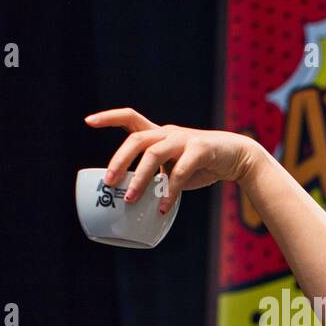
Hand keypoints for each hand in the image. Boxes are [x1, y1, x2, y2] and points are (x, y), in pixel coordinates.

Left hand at [83, 107, 260, 212]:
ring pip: (153, 155)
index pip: (129, 117)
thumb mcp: (173, 167)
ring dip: (139, 179)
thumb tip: (132, 200)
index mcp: (158, 133)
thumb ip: (155, 176)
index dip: (108, 117)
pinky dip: (169, 192)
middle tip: (109, 181)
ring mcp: (184, 139)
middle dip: (119, 160)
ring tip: (131, 199)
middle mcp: (168, 133)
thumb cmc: (200, 164)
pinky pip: (179, 172)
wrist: (237, 156)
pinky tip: (163, 207)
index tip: (88, 121)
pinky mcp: (200, 150)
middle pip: (136, 140)